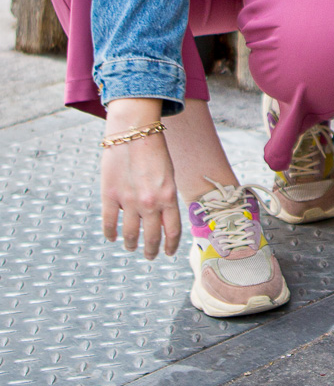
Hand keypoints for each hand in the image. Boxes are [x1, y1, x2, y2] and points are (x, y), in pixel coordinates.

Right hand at [101, 99, 181, 258]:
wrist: (134, 131)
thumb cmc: (154, 150)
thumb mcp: (168, 175)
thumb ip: (165, 198)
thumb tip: (161, 219)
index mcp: (169, 197)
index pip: (172, 231)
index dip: (170, 246)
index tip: (168, 252)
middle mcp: (150, 203)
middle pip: (151, 237)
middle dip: (151, 250)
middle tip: (149, 255)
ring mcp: (129, 201)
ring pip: (130, 234)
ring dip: (131, 244)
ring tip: (131, 247)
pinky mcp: (110, 195)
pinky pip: (109, 222)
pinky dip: (111, 234)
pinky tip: (112, 237)